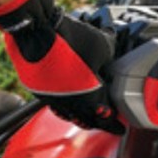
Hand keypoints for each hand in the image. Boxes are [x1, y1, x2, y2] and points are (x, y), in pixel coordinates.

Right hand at [0, 0, 123, 133]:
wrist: (37, 31)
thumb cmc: (70, 40)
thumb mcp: (103, 45)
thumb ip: (111, 54)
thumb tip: (113, 51)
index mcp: (88, 99)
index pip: (104, 117)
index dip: (114, 121)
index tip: (120, 126)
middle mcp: (68, 103)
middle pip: (85, 119)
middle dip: (97, 121)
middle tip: (105, 121)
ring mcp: (50, 98)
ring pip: (67, 113)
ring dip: (79, 113)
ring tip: (86, 113)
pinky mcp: (37, 89)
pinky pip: (54, 101)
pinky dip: (63, 101)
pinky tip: (66, 96)